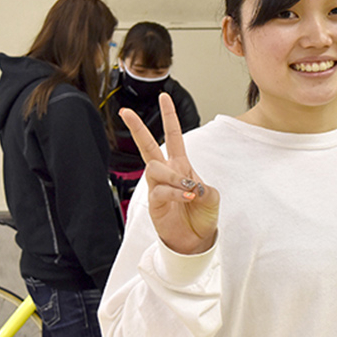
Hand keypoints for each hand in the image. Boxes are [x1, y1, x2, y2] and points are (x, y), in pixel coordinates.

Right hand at [120, 93, 218, 254]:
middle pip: (148, 146)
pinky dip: (175, 193)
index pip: (173, 136)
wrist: (196, 240)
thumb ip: (202, 187)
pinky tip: (187, 198)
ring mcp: (157, 187)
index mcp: (181, 165)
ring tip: (188, 190)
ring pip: (155, 169)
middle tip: (125, 112)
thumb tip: (189, 187)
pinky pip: (160, 191)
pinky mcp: (154, 203)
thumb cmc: (202, 215)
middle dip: (137, 128)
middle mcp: (166, 173)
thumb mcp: (211, 196)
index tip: (164, 96)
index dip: (169, 116)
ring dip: (174, 177)